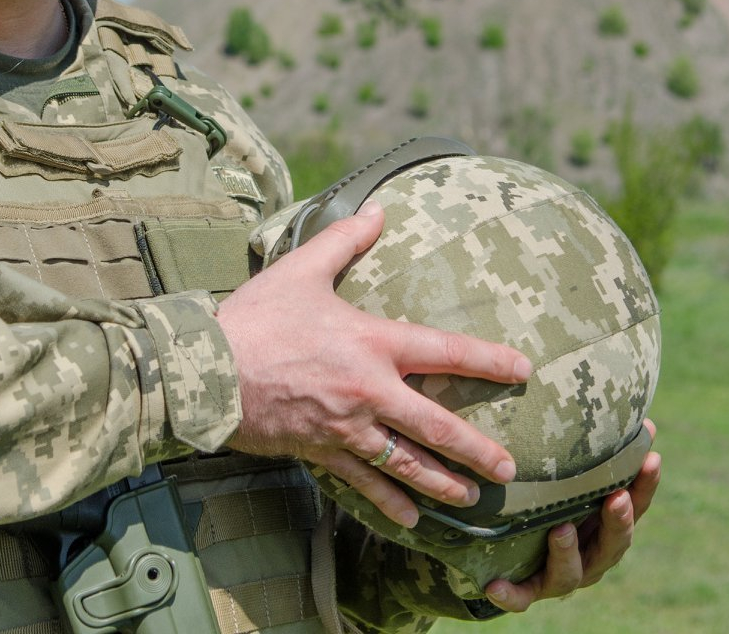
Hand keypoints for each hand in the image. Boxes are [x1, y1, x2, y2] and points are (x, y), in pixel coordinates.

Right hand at [215, 200, 531, 526]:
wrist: (205, 372)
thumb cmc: (255, 318)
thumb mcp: (302, 268)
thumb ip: (345, 240)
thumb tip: (378, 208)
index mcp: (372, 344)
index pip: (445, 352)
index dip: (488, 361)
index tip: (523, 371)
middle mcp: (368, 391)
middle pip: (435, 426)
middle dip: (475, 450)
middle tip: (508, 470)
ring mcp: (346, 428)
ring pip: (405, 463)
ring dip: (441, 483)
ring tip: (470, 499)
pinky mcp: (319, 451)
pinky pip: (362, 483)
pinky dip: (388, 502)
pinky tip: (410, 520)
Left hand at [482, 419, 660, 612]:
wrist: (514, 556)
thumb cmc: (552, 502)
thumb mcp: (571, 477)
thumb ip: (592, 451)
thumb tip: (618, 398)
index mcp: (605, 525)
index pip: (635, 505)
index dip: (646, 485)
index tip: (651, 457)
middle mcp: (590, 554)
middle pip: (613, 545)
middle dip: (618, 524)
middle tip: (617, 499)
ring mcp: (561, 576)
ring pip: (571, 574)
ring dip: (568, 553)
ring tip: (560, 530)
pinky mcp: (528, 590)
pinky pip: (521, 597)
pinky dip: (511, 594)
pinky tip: (494, 585)